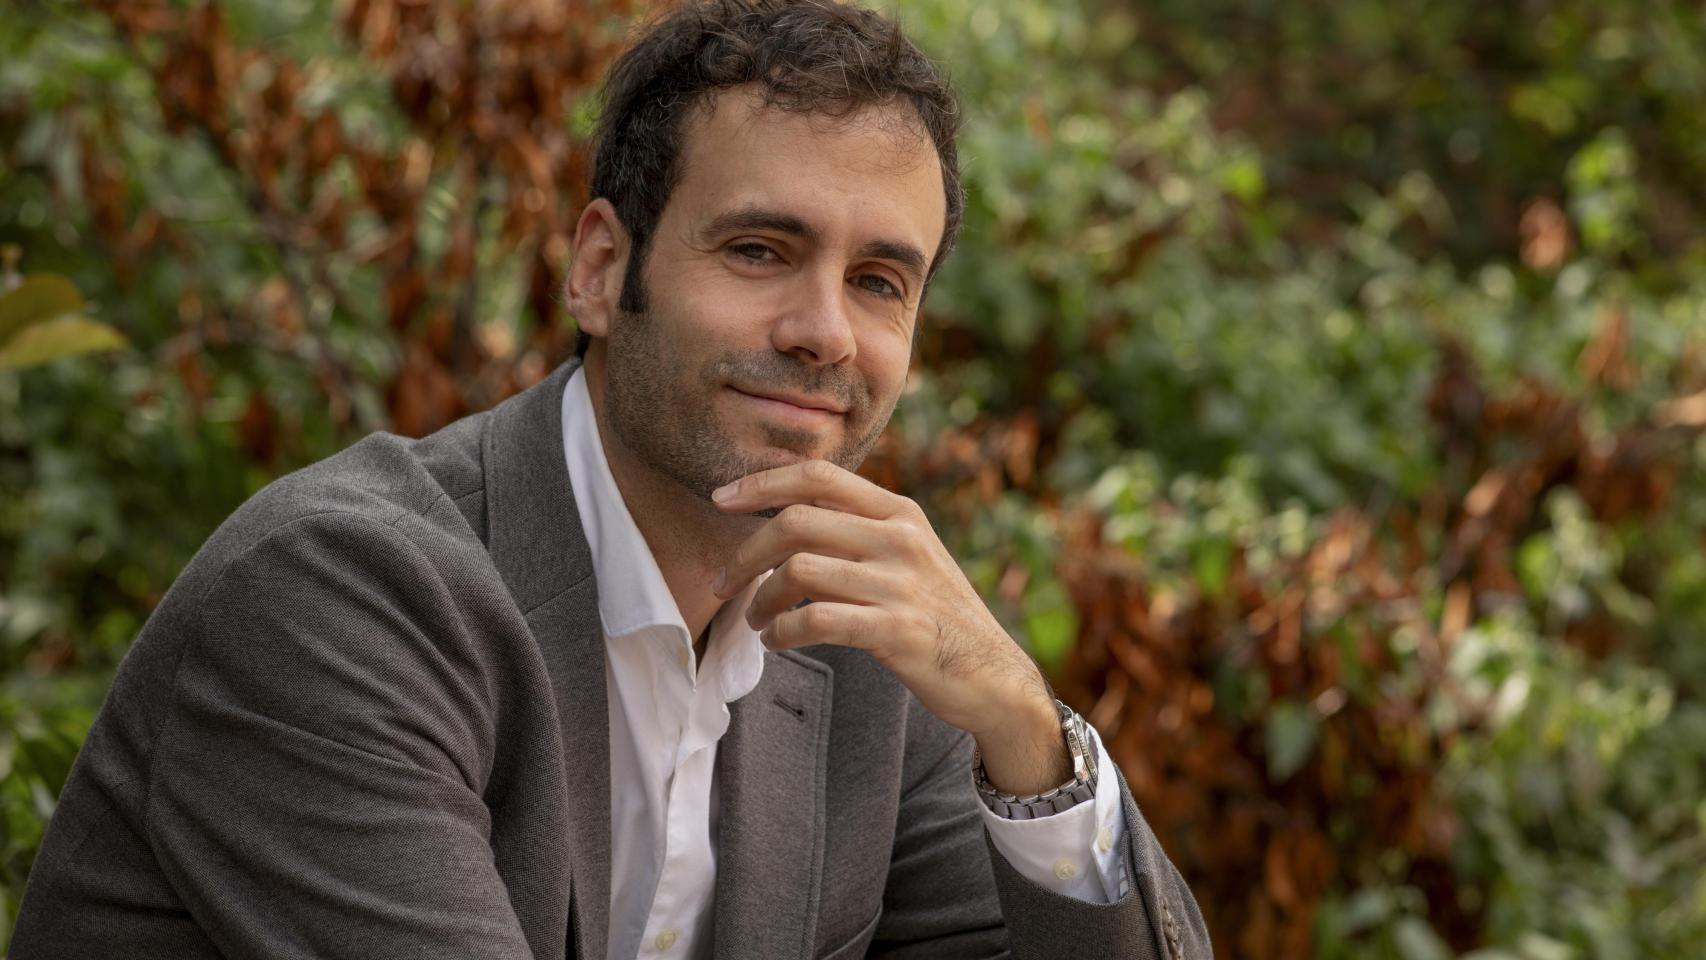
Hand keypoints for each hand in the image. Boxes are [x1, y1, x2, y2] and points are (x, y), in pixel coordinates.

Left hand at [710, 460, 1071, 794]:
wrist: (993, 677)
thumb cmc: (936, 617)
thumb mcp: (908, 557)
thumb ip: (858, 533)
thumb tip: (784, 522)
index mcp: (900, 512)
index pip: (819, 476)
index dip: (762, 483)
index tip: (721, 499)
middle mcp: (900, 538)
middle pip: (796, 521)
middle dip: (745, 553)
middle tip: (722, 582)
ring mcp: (901, 583)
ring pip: (798, 571)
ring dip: (761, 599)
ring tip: (755, 620)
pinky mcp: (899, 629)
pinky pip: (816, 619)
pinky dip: (783, 631)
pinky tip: (778, 641)